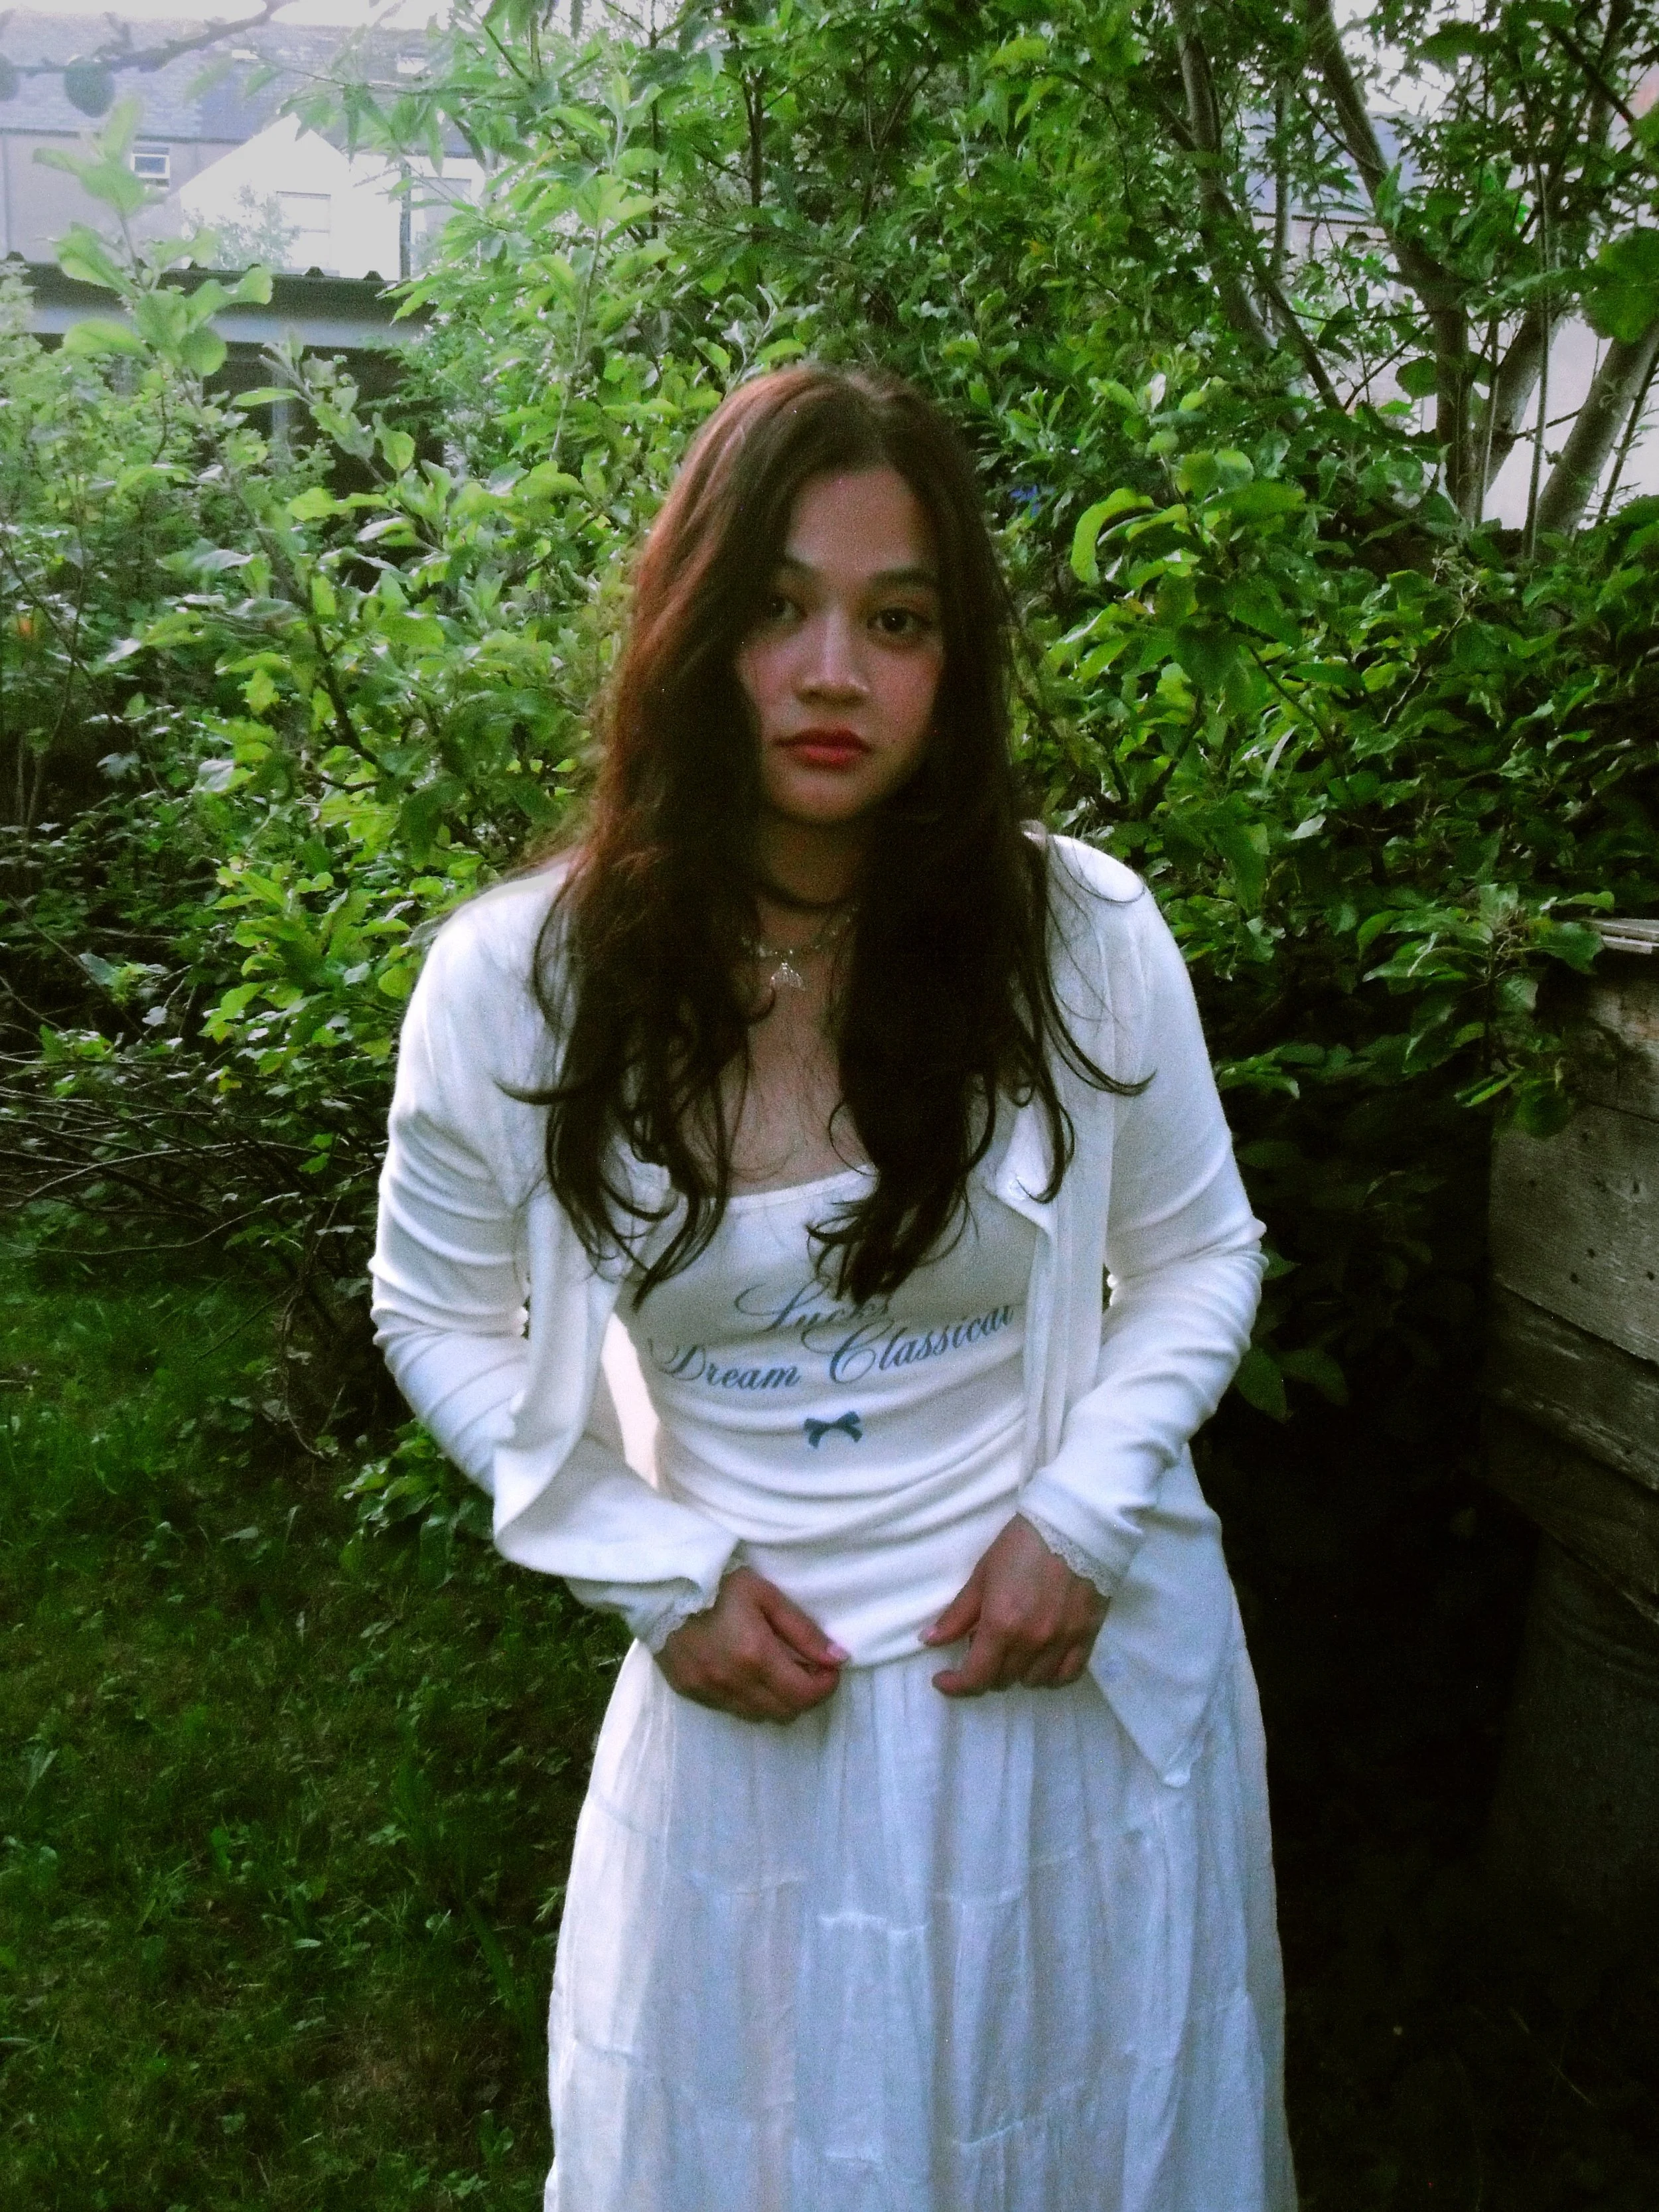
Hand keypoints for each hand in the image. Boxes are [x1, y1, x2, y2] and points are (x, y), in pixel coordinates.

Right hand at [655, 1565, 848, 1722]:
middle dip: (804, 1694)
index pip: (805, 1694)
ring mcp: (708, 1692)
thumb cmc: (719, 1583)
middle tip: (807, 1668)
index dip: (826, 1685)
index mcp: (755, 1656)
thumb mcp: (767, 1595)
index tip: (830, 1668)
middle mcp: (733, 1683)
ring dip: (777, 1700)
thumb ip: (803, 1630)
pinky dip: (749, 1699)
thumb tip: (838, 1658)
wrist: (662, 1587)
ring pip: (759, 1716)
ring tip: (778, 1671)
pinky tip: (747, 1674)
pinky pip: (731, 1710)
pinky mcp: (690, 1693)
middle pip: (785, 1712)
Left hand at [924, 1515, 1107, 1695]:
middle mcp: (1032, 1642)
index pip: (975, 1678)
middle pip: (1002, 1680)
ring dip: (1015, 1672)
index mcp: (1002, 1626)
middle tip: (980, 1642)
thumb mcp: (982, 1575)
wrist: (1074, 1525)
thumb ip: (957, 1614)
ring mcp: (1062, 1643)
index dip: (955, 1685)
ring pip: (1033, 1682)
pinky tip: (1040, 1660)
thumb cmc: (1022, 1544)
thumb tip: (929, 1641)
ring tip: (1012, 1646)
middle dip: (984, 1669)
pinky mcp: (1087, 1637)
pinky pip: (1066, 1676)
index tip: (943, 1679)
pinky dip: (1049, 1676)